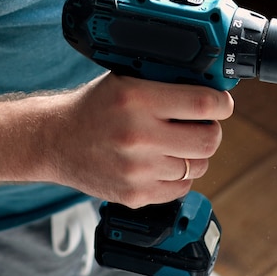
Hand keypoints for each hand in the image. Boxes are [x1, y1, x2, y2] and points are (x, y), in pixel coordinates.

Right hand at [43, 73, 233, 207]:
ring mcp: (137, 169)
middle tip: (202, 125)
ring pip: (198, 166)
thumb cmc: (92, 107)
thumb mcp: (126, 80)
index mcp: (137, 98)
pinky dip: (179, 177)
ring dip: (194, 155)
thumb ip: (165, 83)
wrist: (53, 140)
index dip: (222, 104)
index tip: (223, 104)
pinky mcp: (134, 195)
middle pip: (209, 140)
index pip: (203, 103)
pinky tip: (163, 163)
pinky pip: (181, 189)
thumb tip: (211, 88)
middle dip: (211, 130)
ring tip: (176, 144)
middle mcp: (138, 135)